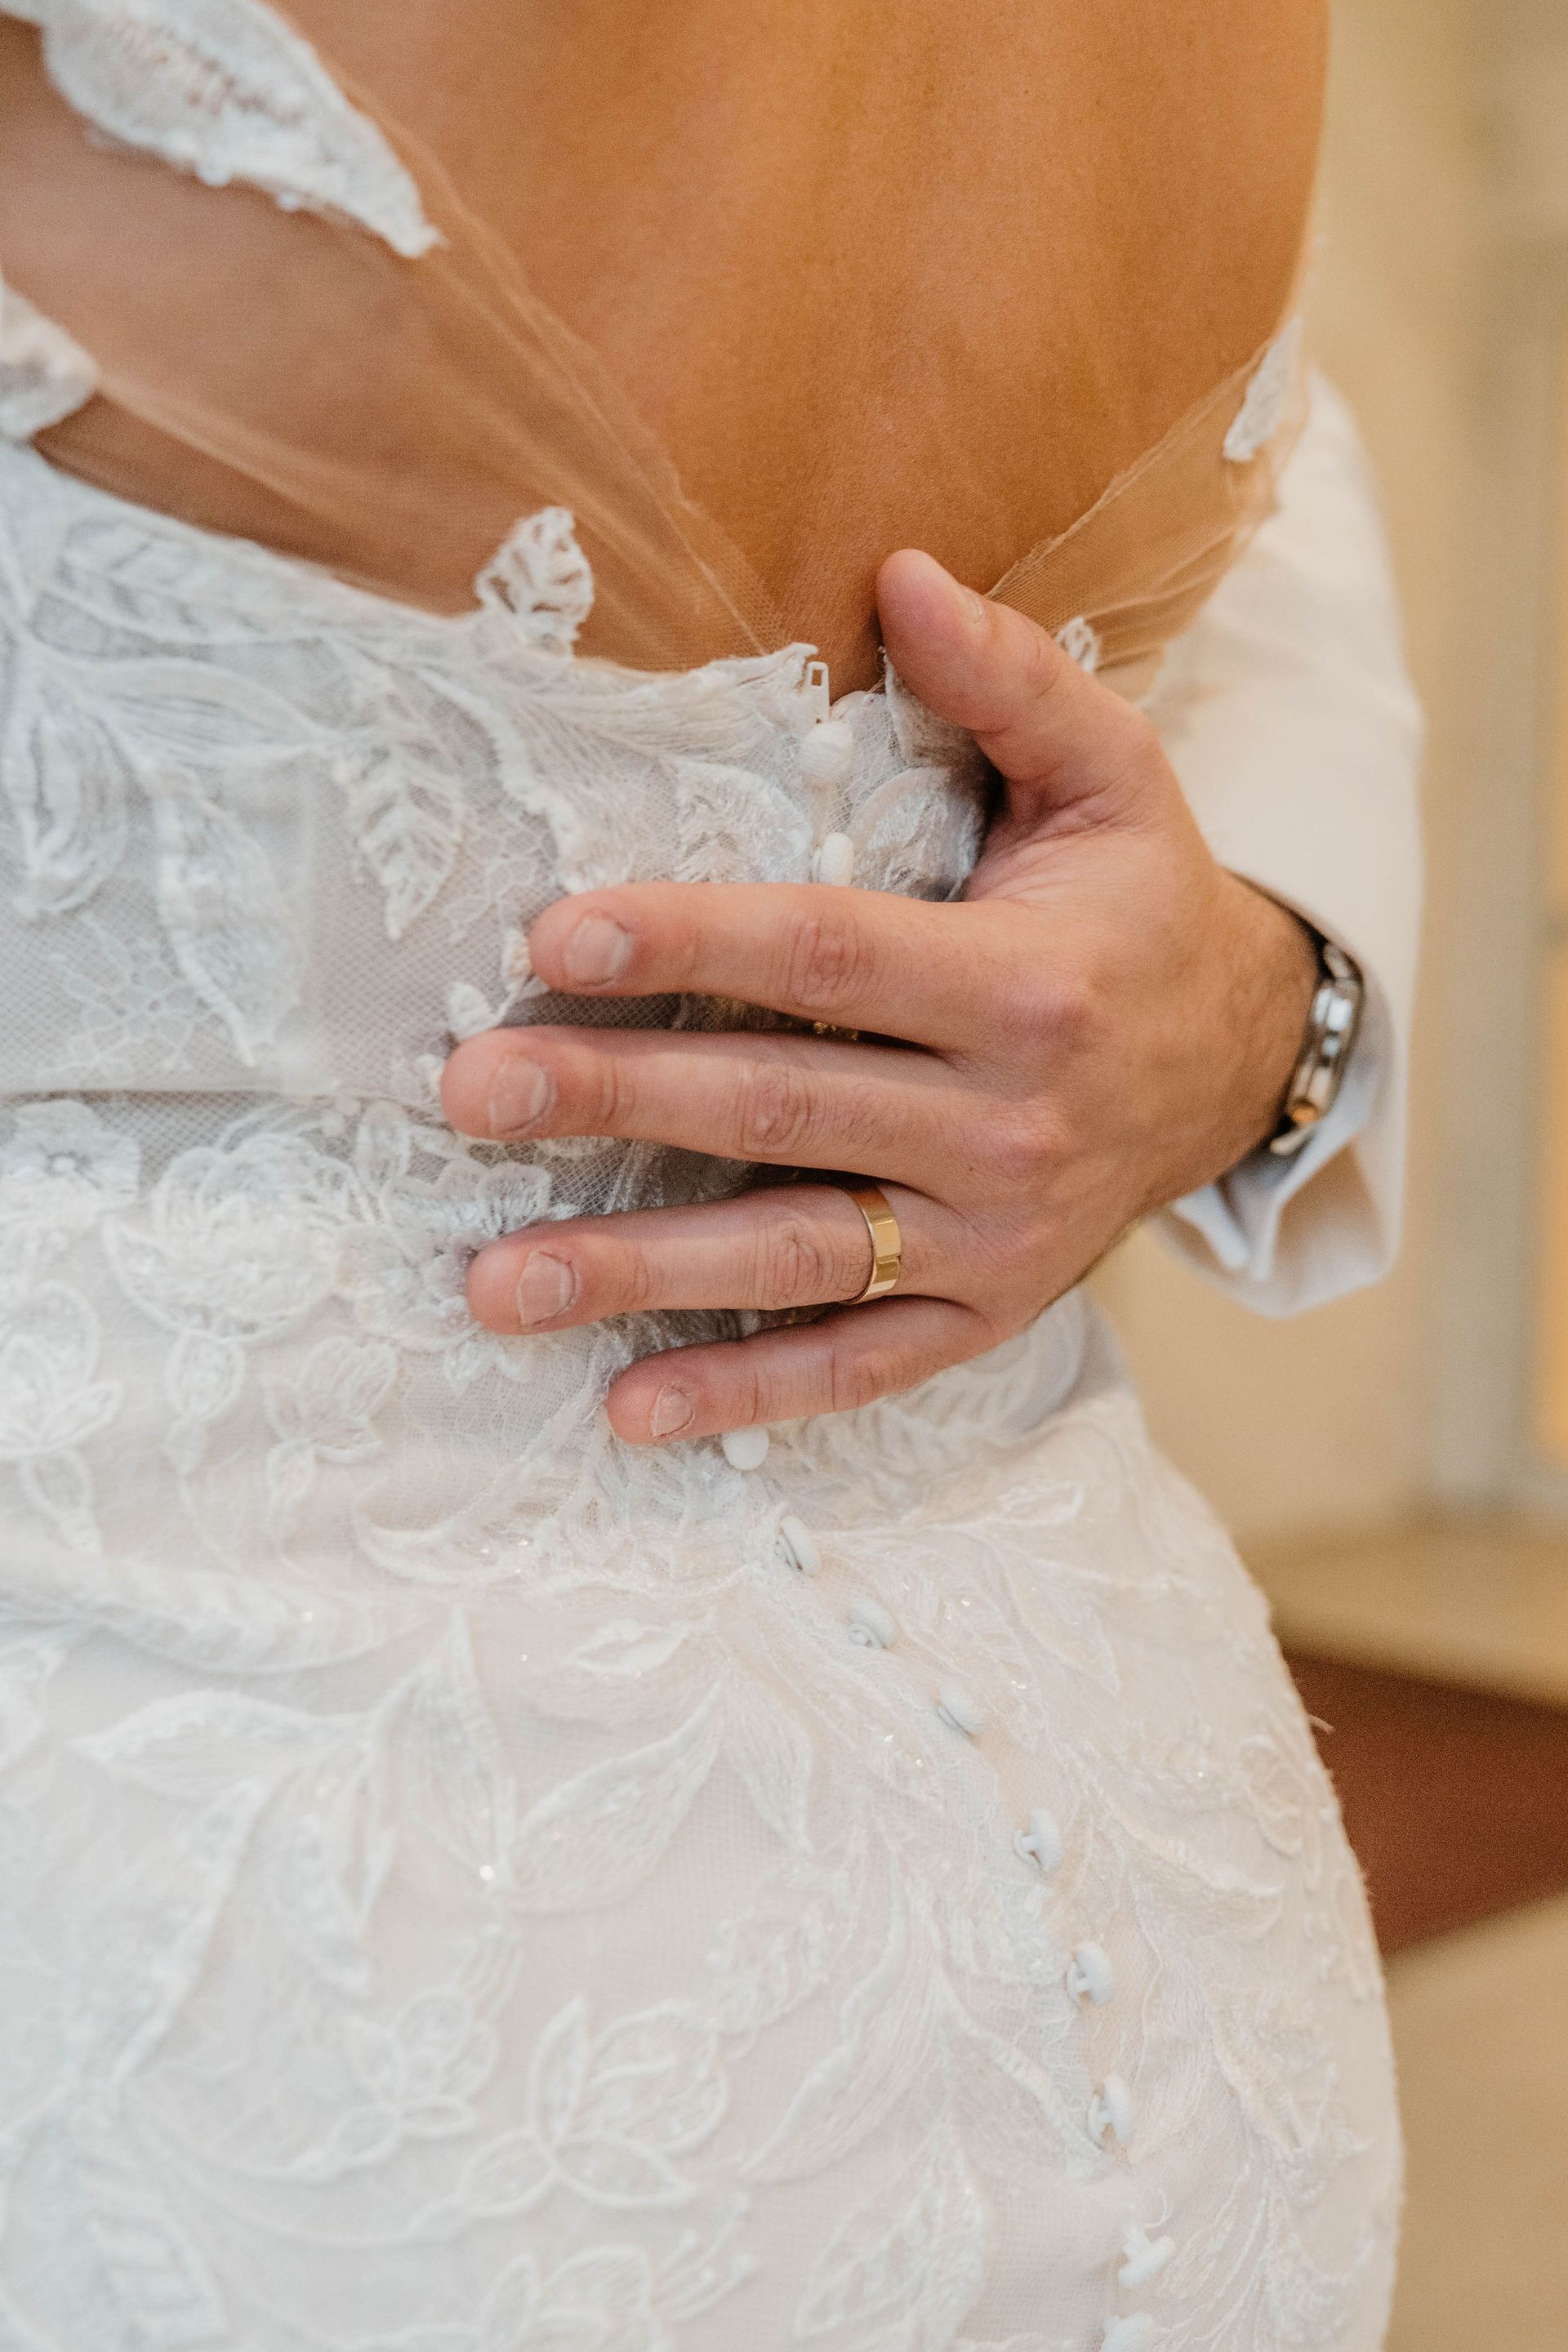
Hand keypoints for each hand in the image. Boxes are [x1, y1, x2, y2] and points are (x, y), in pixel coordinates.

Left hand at [441, 551, 1319, 1442]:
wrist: (1237, 1067)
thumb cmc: (1139, 906)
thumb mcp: (1111, 776)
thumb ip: (1012, 681)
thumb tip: (897, 569)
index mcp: (1027, 982)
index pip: (830, 955)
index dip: (690, 944)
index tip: (553, 938)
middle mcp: (1009, 1121)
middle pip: (782, 1108)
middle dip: (615, 1099)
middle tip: (469, 1093)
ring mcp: (997, 1235)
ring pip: (800, 1256)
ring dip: (643, 1273)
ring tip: (497, 1282)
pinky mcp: (987, 1312)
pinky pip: (860, 1363)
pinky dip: (748, 1393)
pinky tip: (627, 1408)